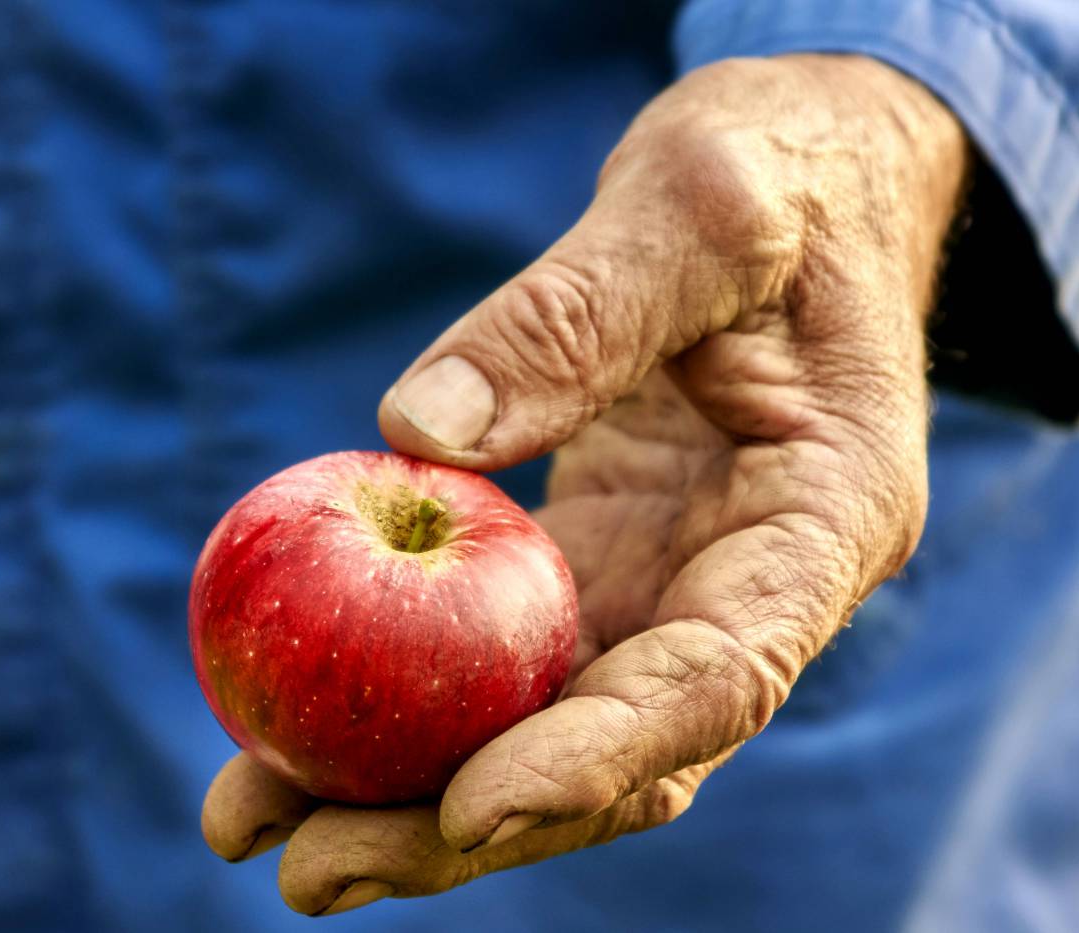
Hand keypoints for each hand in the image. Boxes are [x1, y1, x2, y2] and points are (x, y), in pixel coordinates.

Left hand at [202, 54, 966, 914]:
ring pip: (544, 726)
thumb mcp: (700, 207)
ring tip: (255, 827)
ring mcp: (667, 586)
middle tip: (309, 872)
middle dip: (467, 827)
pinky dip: (406, 696)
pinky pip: (500, 654)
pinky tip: (290, 721)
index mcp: (823, 522)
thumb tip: (410, 439)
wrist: (792, 188)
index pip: (719, 678)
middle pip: (615, 753)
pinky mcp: (596, 564)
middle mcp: (745, 587)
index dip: (594, 759)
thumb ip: (579, 313)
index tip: (464, 811)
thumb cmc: (781, 177)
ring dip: (408, 791)